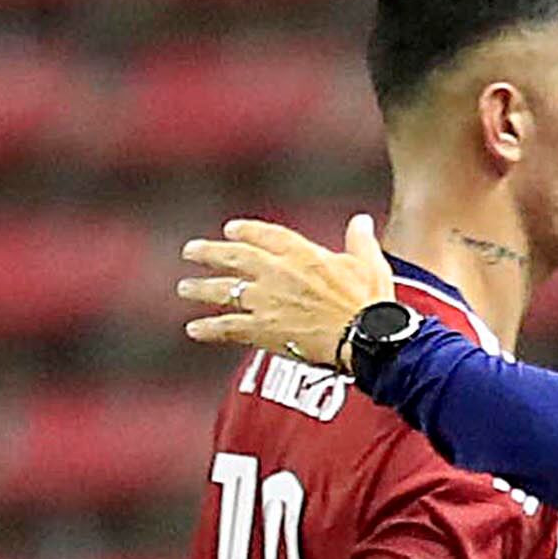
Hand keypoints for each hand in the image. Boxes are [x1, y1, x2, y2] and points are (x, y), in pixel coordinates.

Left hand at [180, 212, 398, 367]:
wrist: (366, 338)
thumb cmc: (372, 303)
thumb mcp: (370, 264)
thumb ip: (360, 240)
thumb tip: (360, 220)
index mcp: (301, 253)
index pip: (264, 235)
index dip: (245, 231)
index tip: (230, 230)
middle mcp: (276, 272)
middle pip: (233, 257)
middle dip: (209, 252)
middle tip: (190, 251)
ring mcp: (266, 300)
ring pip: (223, 290)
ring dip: (200, 288)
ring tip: (184, 288)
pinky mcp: (263, 330)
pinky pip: (228, 327)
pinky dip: (209, 329)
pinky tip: (193, 330)